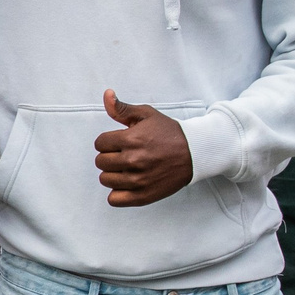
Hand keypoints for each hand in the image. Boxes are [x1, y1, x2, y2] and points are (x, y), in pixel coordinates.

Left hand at [95, 89, 193, 205]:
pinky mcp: (143, 195)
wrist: (195, 152)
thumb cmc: (169, 133)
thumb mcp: (147, 115)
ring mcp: (138, 180)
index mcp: (131, 139)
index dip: (108, 142)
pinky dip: (118, 193)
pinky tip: (128, 184)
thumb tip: (106, 95)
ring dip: (113, 174)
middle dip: (110, 157)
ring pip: (105, 180)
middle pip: (101, 162)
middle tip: (125, 155)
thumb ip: (122, 108)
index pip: (100, 143)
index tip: (120, 142)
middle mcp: (133, 160)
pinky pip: (115, 200)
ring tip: (128, 168)